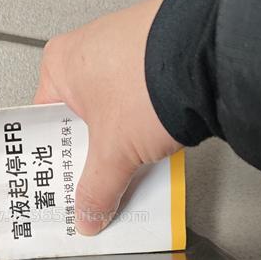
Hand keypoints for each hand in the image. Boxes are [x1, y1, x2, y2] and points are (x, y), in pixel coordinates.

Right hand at [34, 0, 180, 234]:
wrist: (213, 54)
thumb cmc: (150, 78)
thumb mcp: (113, 151)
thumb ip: (96, 189)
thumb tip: (88, 213)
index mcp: (60, 63)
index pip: (47, 124)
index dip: (56, 159)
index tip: (65, 185)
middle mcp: (89, 47)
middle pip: (83, 120)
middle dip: (95, 155)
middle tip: (100, 182)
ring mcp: (127, 47)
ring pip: (117, 111)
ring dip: (125, 141)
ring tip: (135, 165)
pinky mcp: (160, 54)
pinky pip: (144, 100)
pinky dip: (149, 124)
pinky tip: (159, 143)